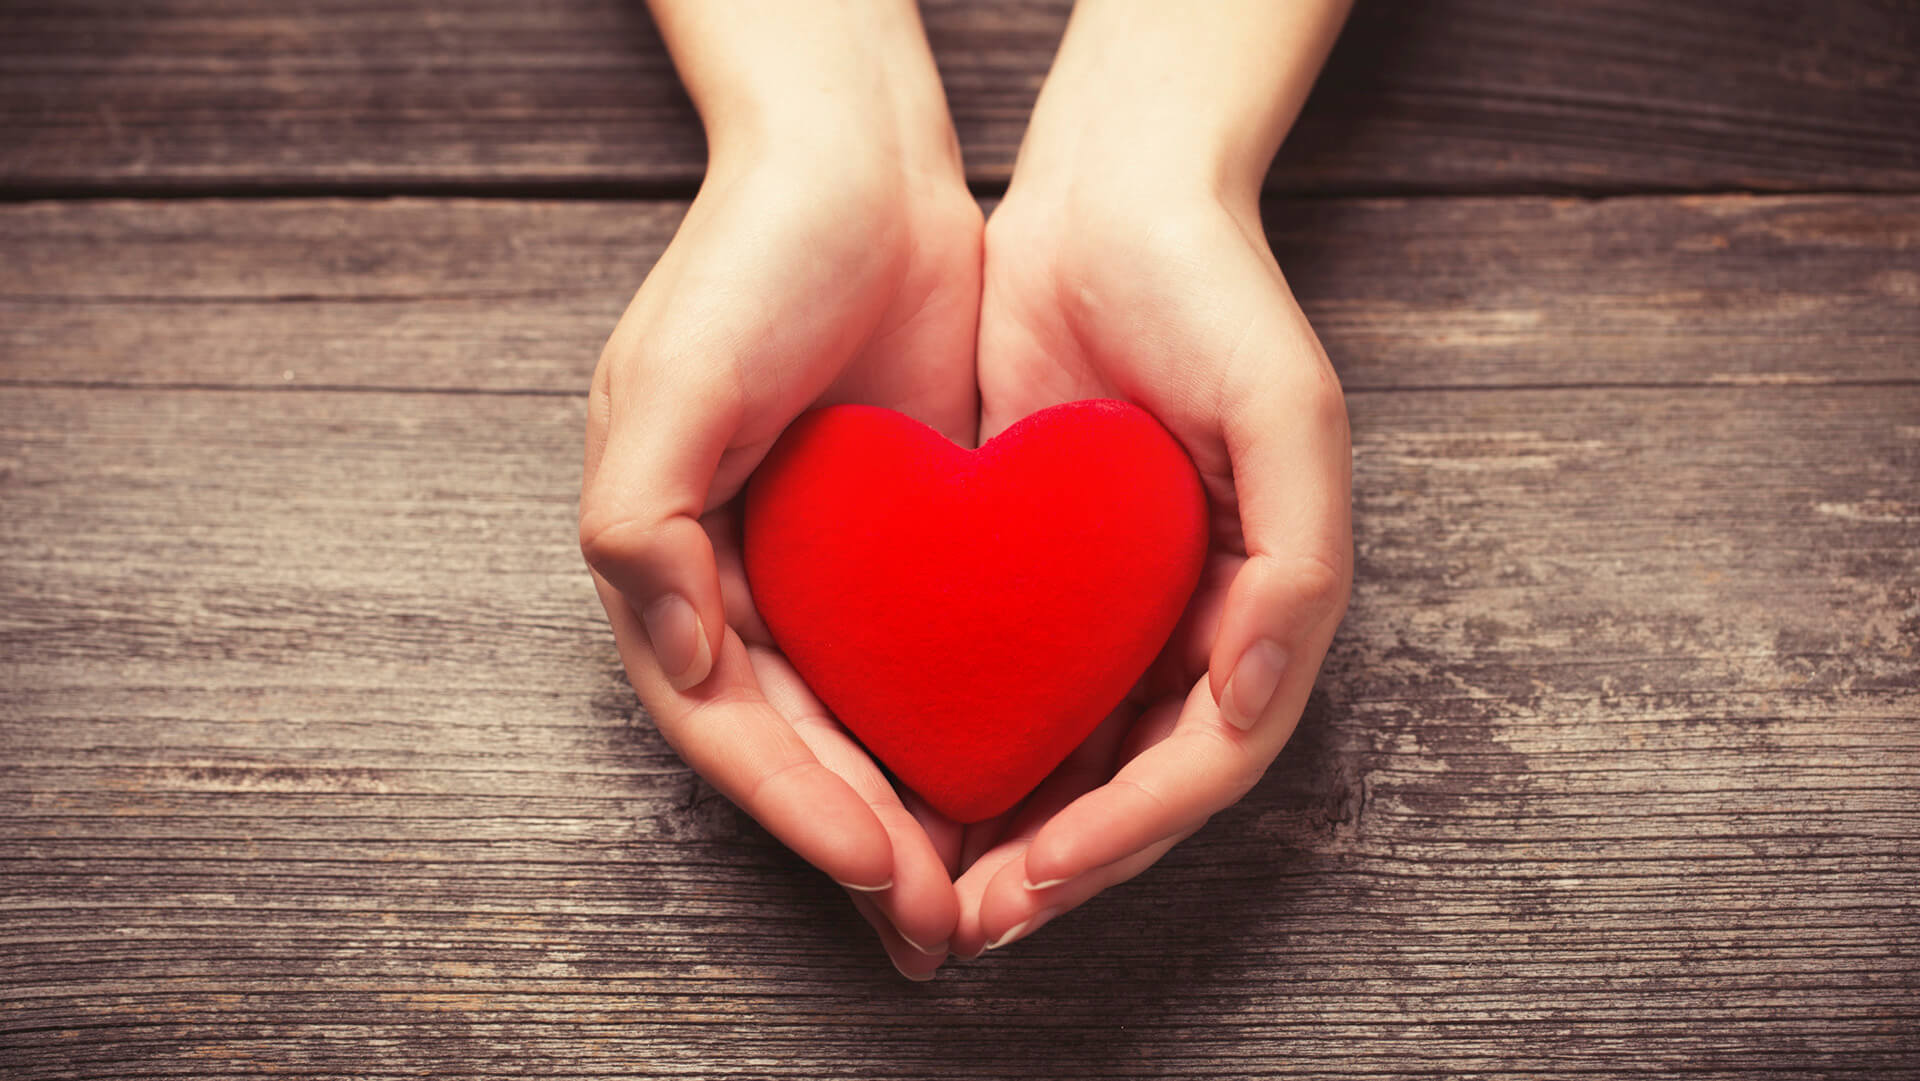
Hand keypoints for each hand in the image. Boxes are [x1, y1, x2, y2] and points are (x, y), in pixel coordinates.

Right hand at [581, 1, 978, 978]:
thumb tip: (678, 660)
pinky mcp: (899, 551)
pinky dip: (952, 736)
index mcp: (664, 561)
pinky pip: (923, 667)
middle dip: (859, 843)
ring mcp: (820, 573)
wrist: (861, 169)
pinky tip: (1008, 787)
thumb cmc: (750, 261)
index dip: (795, 805)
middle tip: (934, 927)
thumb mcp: (673, 382)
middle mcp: (735, 583)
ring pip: (860, 728)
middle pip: (794, 749)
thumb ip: (640, 525)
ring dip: (908, 818)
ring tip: (973, 897)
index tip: (876, 868)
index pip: (727, 722)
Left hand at [949, 0, 1353, 951]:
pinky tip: (910, 779)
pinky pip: (1012, 685)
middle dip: (1059, 864)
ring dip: (1011, 831)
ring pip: (1070, 754)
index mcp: (1265, 602)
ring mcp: (1121, 604)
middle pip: (1133, 784)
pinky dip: (974, 746)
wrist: (1112, 199)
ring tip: (935, 889)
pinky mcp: (1045, 573)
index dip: (1125, 834)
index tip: (1035, 882)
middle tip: (968, 923)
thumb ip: (1295, 564)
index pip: (1203, 761)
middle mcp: (1197, 621)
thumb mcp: (1285, 411)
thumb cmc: (1214, 295)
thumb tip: (1247, 703)